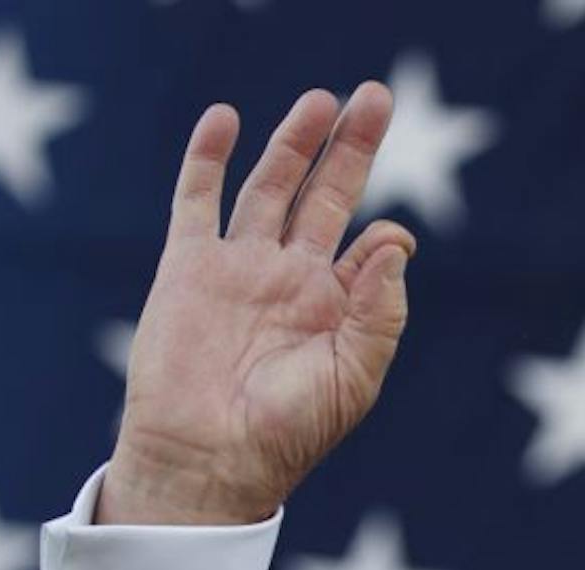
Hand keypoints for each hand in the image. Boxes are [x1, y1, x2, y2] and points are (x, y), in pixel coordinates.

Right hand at [101, 83, 413, 524]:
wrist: (208, 458)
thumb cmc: (287, 433)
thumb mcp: (353, 378)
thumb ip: (381, 312)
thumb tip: (395, 237)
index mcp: (337, 309)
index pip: (370, 249)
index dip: (385, 235)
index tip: (385, 238)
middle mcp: (291, 280)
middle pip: (327, 196)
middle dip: (353, 148)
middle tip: (376, 96)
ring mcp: (240, 268)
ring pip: (271, 187)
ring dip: (295, 142)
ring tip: (321, 99)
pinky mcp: (189, 266)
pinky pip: (197, 200)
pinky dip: (207, 158)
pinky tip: (225, 119)